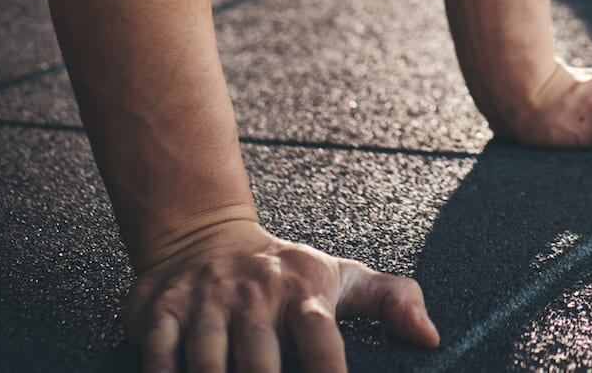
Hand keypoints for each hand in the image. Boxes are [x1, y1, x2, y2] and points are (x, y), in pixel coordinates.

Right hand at [124, 219, 436, 372]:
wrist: (204, 232)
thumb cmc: (284, 272)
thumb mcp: (341, 277)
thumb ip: (390, 300)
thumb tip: (432, 338)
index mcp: (303, 292)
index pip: (321, 338)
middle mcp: (255, 296)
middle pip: (260, 359)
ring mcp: (207, 301)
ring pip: (208, 360)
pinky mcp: (162, 308)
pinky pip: (160, 349)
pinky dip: (163, 372)